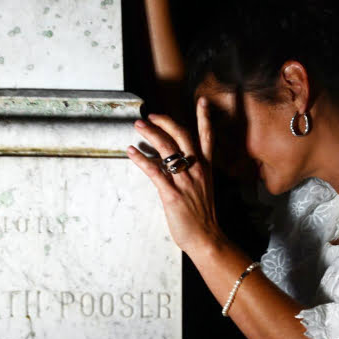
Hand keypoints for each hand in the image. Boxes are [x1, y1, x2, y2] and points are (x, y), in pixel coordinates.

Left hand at [127, 98, 223, 255]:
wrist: (206, 238)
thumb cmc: (203, 217)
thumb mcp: (203, 189)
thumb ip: (193, 174)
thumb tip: (174, 164)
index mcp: (206, 168)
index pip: (207, 137)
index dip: (205, 117)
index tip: (201, 100)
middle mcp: (197, 170)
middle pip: (182, 135)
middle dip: (165, 121)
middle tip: (150, 115)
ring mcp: (185, 181)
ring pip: (167, 148)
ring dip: (151, 133)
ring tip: (139, 125)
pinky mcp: (172, 194)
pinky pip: (154, 171)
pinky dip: (141, 159)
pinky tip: (131, 151)